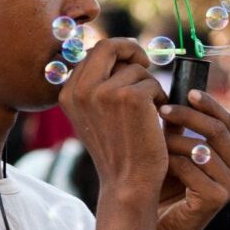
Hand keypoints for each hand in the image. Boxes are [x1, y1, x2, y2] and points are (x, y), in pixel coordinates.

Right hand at [59, 38, 168, 198]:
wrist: (127, 183)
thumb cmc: (117, 152)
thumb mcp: (94, 117)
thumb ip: (97, 87)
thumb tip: (117, 53)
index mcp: (68, 94)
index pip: (93, 52)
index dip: (116, 52)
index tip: (131, 61)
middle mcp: (81, 90)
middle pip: (108, 46)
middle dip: (131, 49)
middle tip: (146, 62)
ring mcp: (104, 92)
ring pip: (135, 69)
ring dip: (149, 86)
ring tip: (149, 112)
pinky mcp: (130, 97)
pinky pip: (152, 83)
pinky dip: (160, 98)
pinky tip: (156, 120)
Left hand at [154, 89, 229, 229]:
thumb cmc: (160, 189)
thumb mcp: (170, 151)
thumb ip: (176, 127)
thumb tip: (171, 93)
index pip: (226, 122)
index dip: (209, 104)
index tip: (188, 91)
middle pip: (218, 131)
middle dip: (188, 116)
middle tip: (162, 109)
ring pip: (203, 148)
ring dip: (174, 142)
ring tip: (153, 144)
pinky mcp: (217, 199)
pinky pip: (192, 168)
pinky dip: (172, 163)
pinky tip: (158, 166)